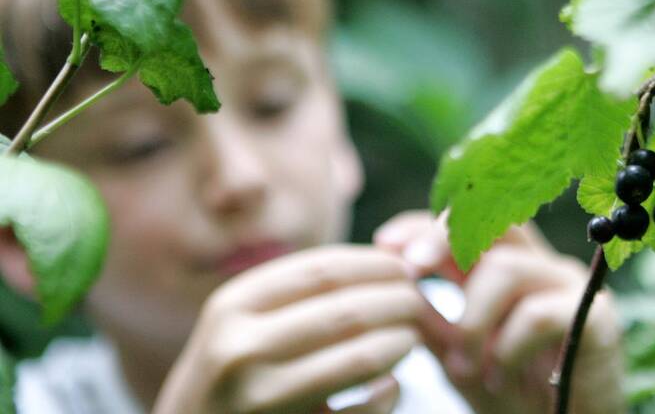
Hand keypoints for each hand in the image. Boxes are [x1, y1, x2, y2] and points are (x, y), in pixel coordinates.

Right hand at [152, 245, 446, 413]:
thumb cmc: (231, 372)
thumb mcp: (240, 321)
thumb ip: (297, 290)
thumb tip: (388, 259)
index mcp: (232, 307)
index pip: (322, 269)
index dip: (375, 264)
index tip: (406, 266)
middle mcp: (239, 350)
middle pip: (346, 312)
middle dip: (398, 302)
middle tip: (421, 301)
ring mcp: (260, 401)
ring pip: (358, 360)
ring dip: (400, 343)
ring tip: (414, 337)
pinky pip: (359, 412)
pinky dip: (387, 394)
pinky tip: (392, 385)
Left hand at [374, 211, 626, 413]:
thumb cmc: (513, 393)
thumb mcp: (458, 355)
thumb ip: (432, 321)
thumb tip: (394, 283)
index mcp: (505, 270)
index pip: (468, 224)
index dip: (426, 225)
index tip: (385, 243)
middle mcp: (540, 266)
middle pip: (494, 223)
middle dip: (444, 237)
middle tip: (410, 268)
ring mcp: (570, 288)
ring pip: (508, 269)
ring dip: (472, 320)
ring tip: (461, 367)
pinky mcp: (598, 318)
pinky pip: (539, 314)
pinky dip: (507, 346)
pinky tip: (498, 375)